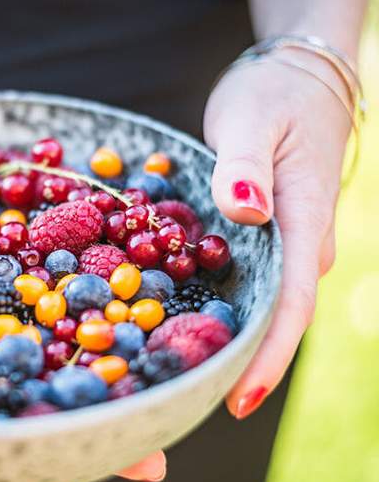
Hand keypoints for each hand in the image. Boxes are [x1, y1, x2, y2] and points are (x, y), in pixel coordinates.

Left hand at [203, 49, 349, 417]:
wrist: (296, 80)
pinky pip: (249, 285)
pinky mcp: (269, 240)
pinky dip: (221, 310)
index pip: (292, 305)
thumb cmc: (275, 96)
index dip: (267, 357)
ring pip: (263, 308)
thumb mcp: (253, 119)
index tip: (238, 401)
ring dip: (229, 343)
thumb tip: (246, 211)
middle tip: (186, 399)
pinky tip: (184, 327)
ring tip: (179, 377)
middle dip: (240, 365)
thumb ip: (245, 165)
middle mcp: (301, 245)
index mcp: (303, 221)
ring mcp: (287, 245)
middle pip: (277, 321)